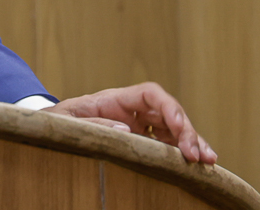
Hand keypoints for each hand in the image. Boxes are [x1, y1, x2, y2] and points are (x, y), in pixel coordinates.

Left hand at [47, 81, 216, 164]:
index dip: (168, 108)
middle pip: (168, 113)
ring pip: (173, 130)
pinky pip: (167, 145)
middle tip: (197, 155)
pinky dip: (182, 154)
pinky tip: (198, 165)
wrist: (50, 130)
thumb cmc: (57, 122)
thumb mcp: (67, 122)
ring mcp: (138, 127)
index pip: (150, 94)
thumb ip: (94, 123)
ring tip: (208, 161)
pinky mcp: (141, 143)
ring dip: (192, 143)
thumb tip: (125, 129)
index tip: (179, 127)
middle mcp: (131, 111)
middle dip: (186, 131)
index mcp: (114, 99)